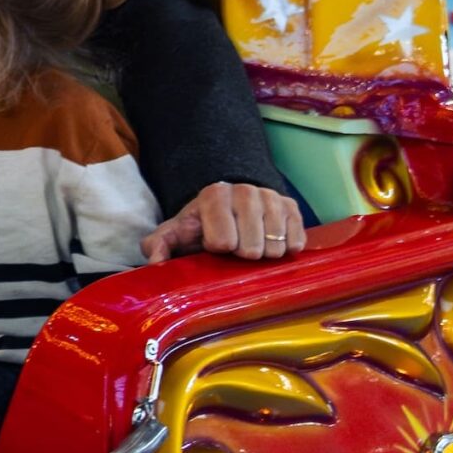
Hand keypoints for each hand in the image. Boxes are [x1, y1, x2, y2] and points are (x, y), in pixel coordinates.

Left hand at [141, 182, 306, 263]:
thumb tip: (156, 261)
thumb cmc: (201, 226)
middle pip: (252, 247)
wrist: (229, 208)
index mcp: (214, 195)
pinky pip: (296, 240)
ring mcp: (271, 197)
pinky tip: (272, 244)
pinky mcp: (291, 207)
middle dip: (243, 254)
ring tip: (252, 246)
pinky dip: (286, 249)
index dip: (218, 249)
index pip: (223, 241)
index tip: (213, 245)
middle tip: (236, 249)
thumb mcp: (176, 234)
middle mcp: (245, 191)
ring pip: (276, 245)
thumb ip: (159, 244)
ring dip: (265, 254)